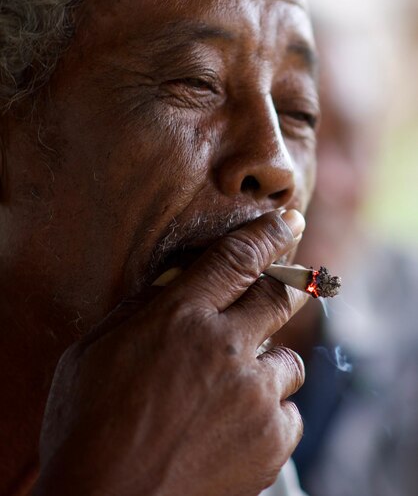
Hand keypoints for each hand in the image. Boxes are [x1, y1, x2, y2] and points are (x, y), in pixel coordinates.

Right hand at [33, 210, 306, 495]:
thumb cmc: (88, 424)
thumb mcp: (96, 350)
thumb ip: (142, 310)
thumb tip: (176, 281)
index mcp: (179, 317)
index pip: (238, 258)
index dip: (268, 233)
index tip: (288, 220)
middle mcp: (225, 348)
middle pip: (279, 295)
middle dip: (289, 280)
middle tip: (294, 276)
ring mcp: (253, 397)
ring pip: (289, 361)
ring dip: (267, 366)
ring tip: (235, 387)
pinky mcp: (270, 443)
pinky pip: (289, 413)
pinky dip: (270, 414)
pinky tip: (239, 426)